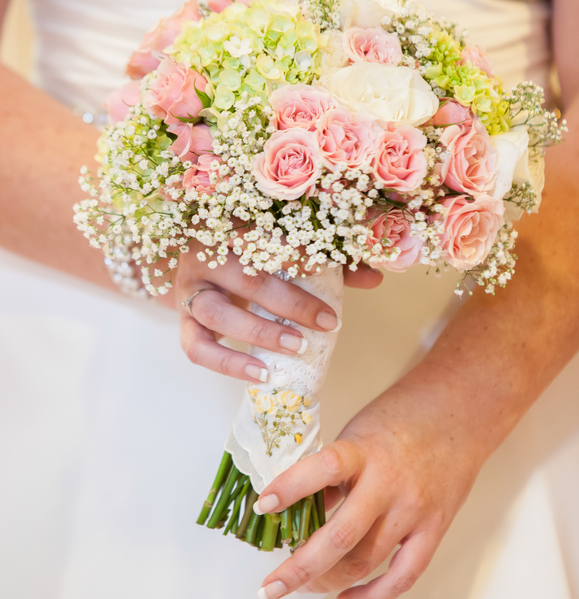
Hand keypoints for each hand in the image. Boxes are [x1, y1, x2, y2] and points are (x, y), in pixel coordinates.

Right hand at [175, 245, 381, 382]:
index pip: (266, 236)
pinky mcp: (183, 321)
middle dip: (289, 302)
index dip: (301, 253)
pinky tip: (262, 374)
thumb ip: (328, 260)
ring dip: (259, 333)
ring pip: (216, 312)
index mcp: (229, 224)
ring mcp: (188, 289)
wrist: (199, 259)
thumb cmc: (252, 252)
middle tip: (327, 322)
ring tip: (297, 348)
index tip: (335, 268)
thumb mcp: (285, 248)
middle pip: (244, 276)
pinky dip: (229, 364)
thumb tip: (376, 276)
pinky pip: (197, 347)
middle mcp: (203, 254)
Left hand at [255, 363, 492, 598]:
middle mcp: (389, 484)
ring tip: (302, 587)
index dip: (290, 487)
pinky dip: (371, 595)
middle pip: (341, 537)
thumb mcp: (358, 432)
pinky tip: (344, 598)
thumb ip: (333, 472)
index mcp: (365, 450)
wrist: (461, 413)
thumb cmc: (402, 418)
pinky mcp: (433, 529)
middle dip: (300, 568)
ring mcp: (414, 511)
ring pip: (365, 562)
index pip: (324, 468)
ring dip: (327, 582)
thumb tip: (299, 511)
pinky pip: (402, 576)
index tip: (263, 505)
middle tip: (269, 586)